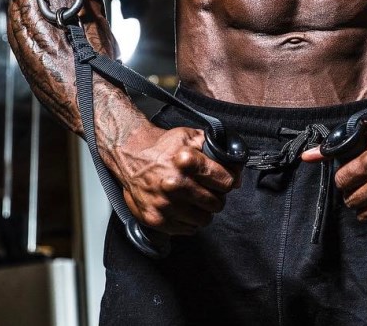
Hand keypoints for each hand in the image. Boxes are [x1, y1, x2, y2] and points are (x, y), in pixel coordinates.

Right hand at [116, 124, 238, 234]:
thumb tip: (236, 177)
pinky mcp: (155, 219)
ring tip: (196, 200)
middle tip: (208, 190)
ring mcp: (165, 204)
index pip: (226, 182)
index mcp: (187, 161)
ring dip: (204, 211)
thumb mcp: (191, 137)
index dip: (228, 181)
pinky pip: (186, 229)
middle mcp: (175, 184)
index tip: (224, 180)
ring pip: (203, 219)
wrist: (130, 154)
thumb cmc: (162, 146)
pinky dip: (188, 221)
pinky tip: (183, 207)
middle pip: (216, 202)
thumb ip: (217, 152)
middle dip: (216, 197)